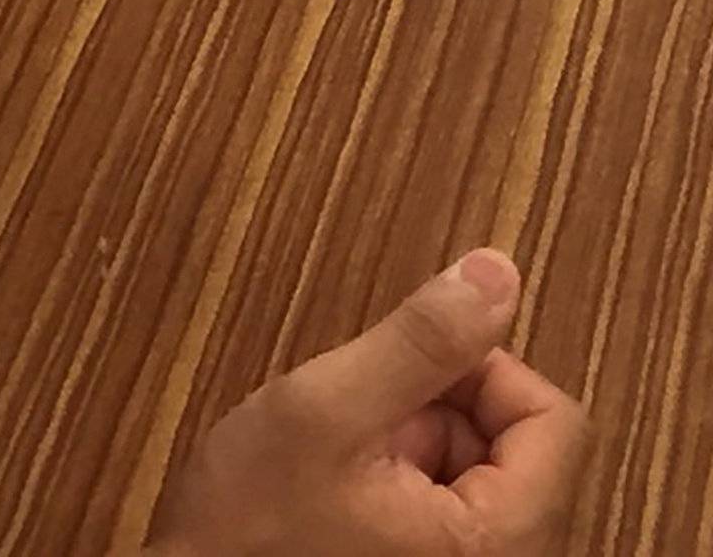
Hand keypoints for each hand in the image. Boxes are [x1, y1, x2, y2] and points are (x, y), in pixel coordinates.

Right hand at [148, 250, 587, 556]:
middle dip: (435, 412)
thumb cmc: (250, 535)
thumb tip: (496, 273)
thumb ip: (418, 342)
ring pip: (476, 466)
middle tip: (360, 433)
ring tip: (343, 469)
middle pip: (516, 440)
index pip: (554, 417)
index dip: (478, 370)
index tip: (406, 374)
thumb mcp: (327, 411)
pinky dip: (399, 476)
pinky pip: (447, 500)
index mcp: (496, 542)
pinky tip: (343, 495)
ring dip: (412, 443)